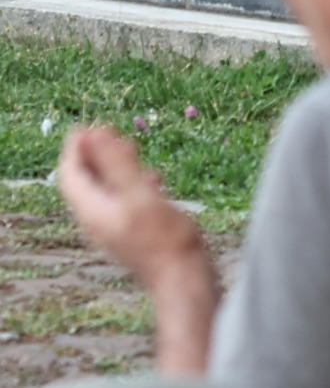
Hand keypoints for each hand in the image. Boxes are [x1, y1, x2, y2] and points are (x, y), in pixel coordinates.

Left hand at [59, 127, 216, 375]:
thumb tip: (96, 134)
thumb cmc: (165, 239)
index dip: (75, 149)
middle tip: (108, 130)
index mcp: (93, 210)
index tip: (87, 126)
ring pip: (104, 190)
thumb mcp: (141, 195)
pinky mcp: (133, 231)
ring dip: (112, 166)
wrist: (183, 278)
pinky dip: (130, 182)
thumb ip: (118, 164)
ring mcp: (115, 228)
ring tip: (130, 146)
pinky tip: (152, 177)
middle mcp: (98, 220)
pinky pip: (122, 200)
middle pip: (84, 182)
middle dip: (93, 154)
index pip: (71, 174)